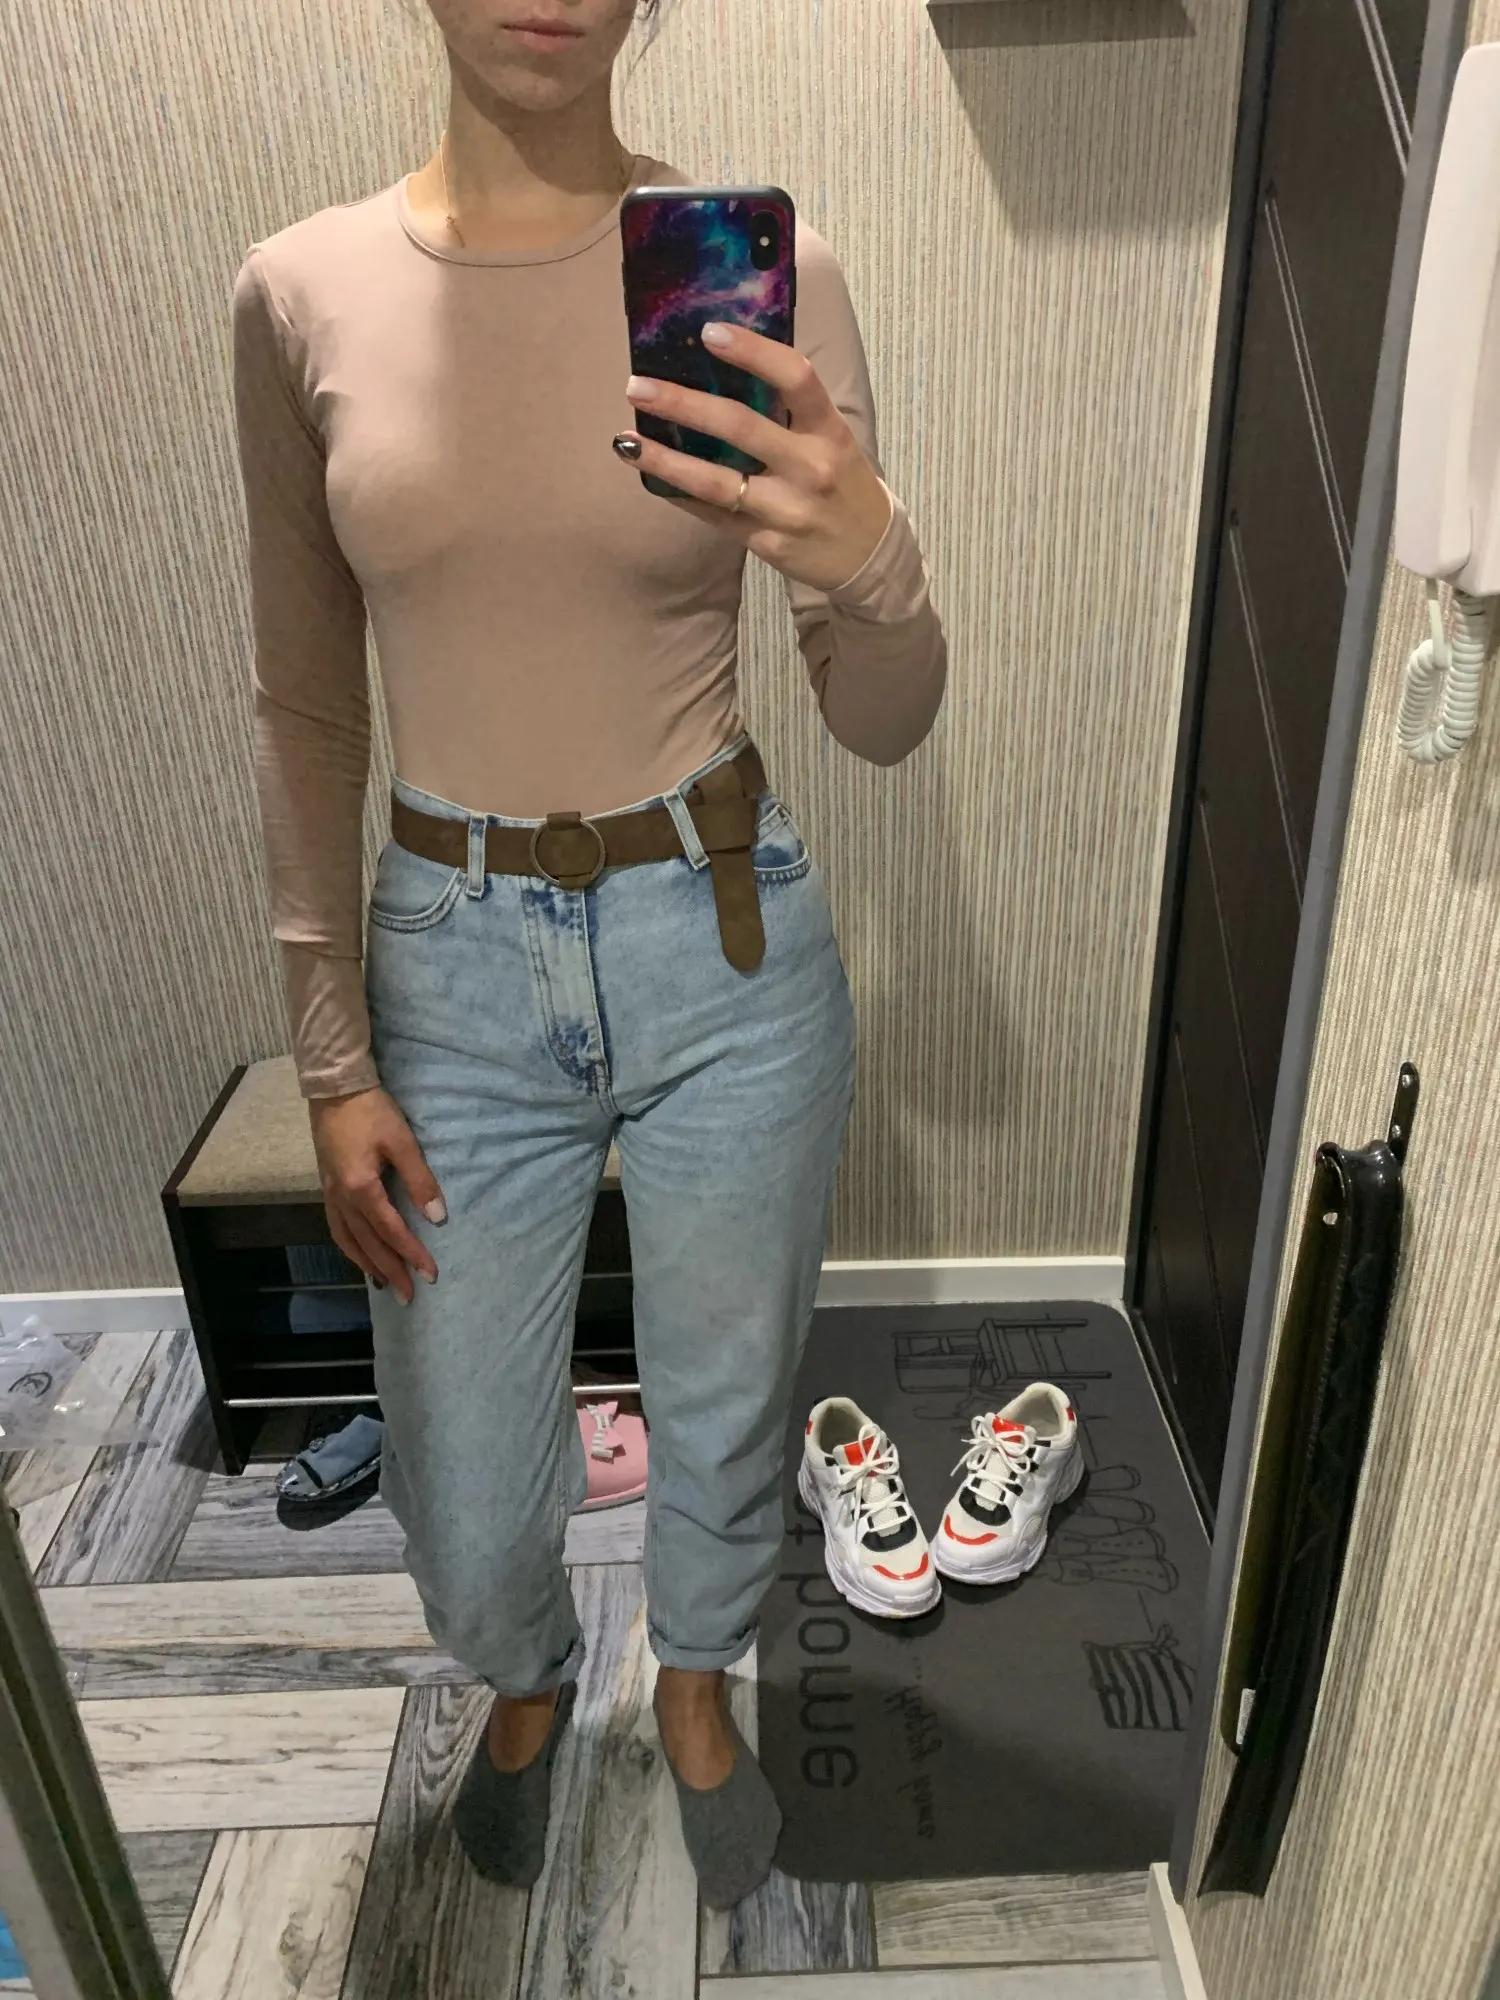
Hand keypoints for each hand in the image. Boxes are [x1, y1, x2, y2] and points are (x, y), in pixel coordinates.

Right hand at [308, 1087, 443, 1305]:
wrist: (334, 1089)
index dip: (412, 1254)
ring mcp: (330, 1194)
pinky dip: (350, 1247)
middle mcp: (341, 1198)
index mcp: (361, 1188)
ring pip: (348, 1240)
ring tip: (385, 1284)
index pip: (391, 1231)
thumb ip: (420, 1179)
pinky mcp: (327, 1187)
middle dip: (390, 1271)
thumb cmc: (372, 1111)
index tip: (430, 1274)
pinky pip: (337, 1228)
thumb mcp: (402, 1141)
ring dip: (368, 1265)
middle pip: (368, 1244)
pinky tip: (360, 1254)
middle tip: (409, 1296)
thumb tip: (437, 1216)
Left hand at [616, 321, 893, 594]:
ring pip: (715, 481)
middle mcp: (810, 467)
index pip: (795, 378)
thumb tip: (721, 367)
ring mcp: (787, 510)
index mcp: (829, 430)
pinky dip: (679, 493)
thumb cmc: (841, 482)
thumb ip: (788, 409)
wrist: (868, 555)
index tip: (709, 332)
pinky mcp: (766, 542)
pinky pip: (713, 515)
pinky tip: (651, 475)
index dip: (752, 351)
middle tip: (638, 386)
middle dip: (683, 404)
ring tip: (626, 440)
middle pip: (740, 427)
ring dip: (665, 458)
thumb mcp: (832, 438)